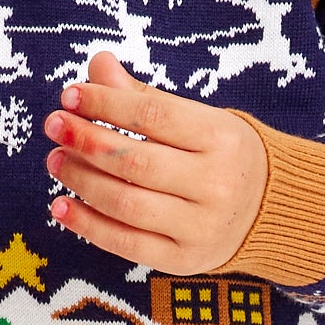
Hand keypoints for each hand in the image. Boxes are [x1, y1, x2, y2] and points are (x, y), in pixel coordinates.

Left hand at [44, 53, 268, 276]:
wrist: (270, 210)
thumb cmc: (221, 155)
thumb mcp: (197, 119)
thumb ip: (144, 98)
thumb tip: (98, 65)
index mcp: (221, 137)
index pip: (152, 116)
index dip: (105, 104)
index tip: (70, 96)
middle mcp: (216, 183)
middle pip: (136, 162)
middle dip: (85, 141)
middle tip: (54, 126)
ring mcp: (201, 226)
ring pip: (126, 203)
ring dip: (81, 180)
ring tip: (55, 160)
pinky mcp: (184, 259)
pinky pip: (126, 244)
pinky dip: (87, 225)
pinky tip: (61, 205)